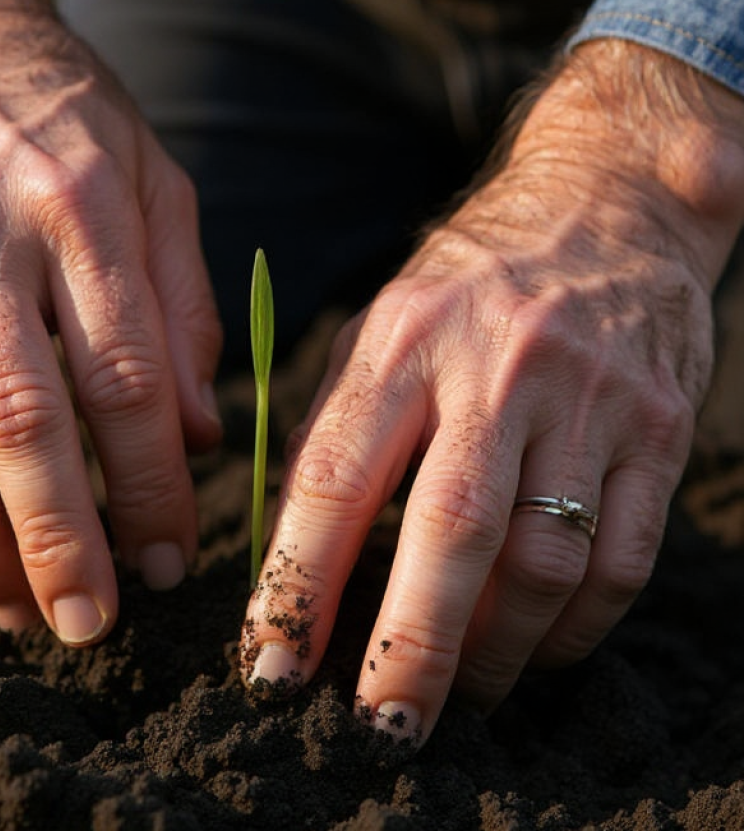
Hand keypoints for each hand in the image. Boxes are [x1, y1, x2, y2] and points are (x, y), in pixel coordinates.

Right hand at [0, 0, 221, 642]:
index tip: (175, 555)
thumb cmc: (68, 113)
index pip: (126, 379)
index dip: (154, 483)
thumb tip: (201, 436)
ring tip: (15, 610)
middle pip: (18, 420)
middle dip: (59, 540)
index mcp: (84, 212)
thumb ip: (184, 309)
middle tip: (92, 623)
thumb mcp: (158, 182)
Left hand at [241, 41, 743, 744]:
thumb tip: (293, 540)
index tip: (272, 662)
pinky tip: (539, 650)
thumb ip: (338, 423)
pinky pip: (622, 555)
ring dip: (495, 646)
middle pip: (452, 528)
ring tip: (456, 688)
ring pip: (546, 557)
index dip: (299, 579)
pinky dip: (578, 626)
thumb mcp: (382, 323)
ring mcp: (588, 398)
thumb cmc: (469, 282)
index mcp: (405, 339)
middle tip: (380, 723)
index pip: (338, 473)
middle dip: (408, 643)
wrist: (605, 208)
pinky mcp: (659, 426)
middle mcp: (498, 366)